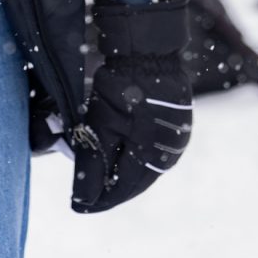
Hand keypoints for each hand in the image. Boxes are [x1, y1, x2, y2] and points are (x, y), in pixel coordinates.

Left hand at [71, 0, 193, 212]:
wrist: (148, 50)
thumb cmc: (122, 87)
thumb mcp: (99, 127)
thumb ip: (92, 166)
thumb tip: (82, 200)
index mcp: (151, 156)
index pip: (122, 190)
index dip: (99, 200)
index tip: (78, 206)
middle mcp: (170, 152)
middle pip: (136, 183)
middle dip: (111, 190)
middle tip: (88, 196)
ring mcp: (178, 138)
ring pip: (147, 169)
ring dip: (125, 175)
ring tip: (102, 179)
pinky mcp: (179, 125)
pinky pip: (155, 152)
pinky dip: (137, 159)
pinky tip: (124, 156)